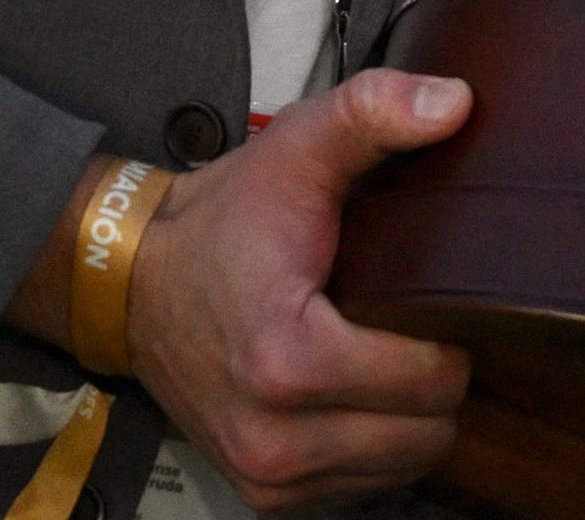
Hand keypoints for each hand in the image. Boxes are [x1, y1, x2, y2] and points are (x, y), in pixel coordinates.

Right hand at [123, 68, 477, 508]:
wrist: (131, 280)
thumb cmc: (220, 220)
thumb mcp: (295, 148)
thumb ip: (373, 113)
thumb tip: (453, 103)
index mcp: (289, 361)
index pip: (435, 379)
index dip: (449, 331)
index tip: (424, 294)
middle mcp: (274, 436)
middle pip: (429, 433)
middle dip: (435, 378)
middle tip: (408, 323)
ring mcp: (265, 474)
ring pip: (405, 465)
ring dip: (409, 417)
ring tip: (383, 354)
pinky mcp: (263, 493)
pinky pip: (364, 484)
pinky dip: (374, 444)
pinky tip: (356, 392)